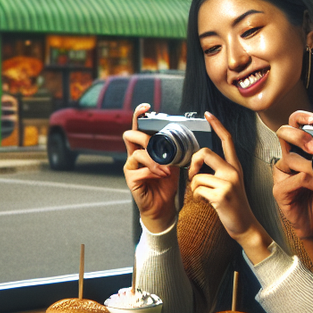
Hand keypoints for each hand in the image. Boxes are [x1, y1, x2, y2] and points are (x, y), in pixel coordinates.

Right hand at [122, 103, 179, 230]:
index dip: (139, 114)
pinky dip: (153, 172)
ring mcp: (131, 166)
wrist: (164, 205)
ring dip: (155, 161)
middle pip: (130, 135)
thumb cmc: (167, 183)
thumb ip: (173, 149)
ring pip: (138, 153)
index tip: (147, 107)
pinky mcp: (130, 178)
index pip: (138, 126)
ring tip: (166, 170)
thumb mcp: (174, 162)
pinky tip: (162, 176)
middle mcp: (134, 154)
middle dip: (145, 138)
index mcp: (144, 147)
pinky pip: (140, 169)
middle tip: (158, 147)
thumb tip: (182, 137)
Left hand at [185, 113, 264, 249]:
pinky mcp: (221, 195)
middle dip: (193, 163)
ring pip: (197, 177)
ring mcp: (228, 183)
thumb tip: (197, 167)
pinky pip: (197, 190)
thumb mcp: (231, 184)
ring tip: (205, 196)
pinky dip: (197, 197)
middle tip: (193, 174)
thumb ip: (218, 172)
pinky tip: (207, 202)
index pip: (227, 140)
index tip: (207, 114)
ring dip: (195, 188)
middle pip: (205, 152)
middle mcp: (233, 172)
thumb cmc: (234, 207)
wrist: (246, 226)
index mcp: (235, 167)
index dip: (217, 125)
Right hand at [272, 110, 312, 241]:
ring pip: (291, 158)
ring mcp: (283, 173)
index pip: (295, 124)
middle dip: (300, 135)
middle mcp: (289, 157)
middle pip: (284, 132)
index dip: (302, 117)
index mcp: (302, 148)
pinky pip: (296, 179)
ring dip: (312, 167)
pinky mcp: (279, 189)